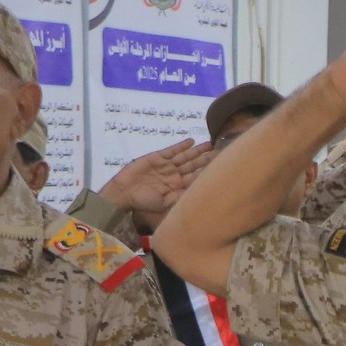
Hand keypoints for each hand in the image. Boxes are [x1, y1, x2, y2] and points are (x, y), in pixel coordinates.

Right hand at [98, 139, 213, 229]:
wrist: (124, 193)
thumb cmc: (143, 202)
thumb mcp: (165, 203)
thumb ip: (180, 197)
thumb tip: (198, 194)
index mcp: (178, 187)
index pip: (196, 178)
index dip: (208, 172)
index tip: (221, 168)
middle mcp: (174, 175)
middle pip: (193, 165)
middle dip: (206, 158)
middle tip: (220, 152)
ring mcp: (166, 166)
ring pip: (185, 156)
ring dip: (197, 151)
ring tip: (209, 144)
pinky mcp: (157, 158)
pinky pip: (171, 151)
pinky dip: (181, 146)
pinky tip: (191, 142)